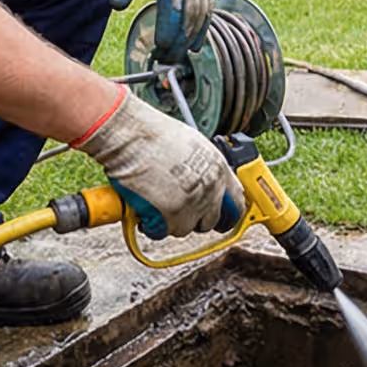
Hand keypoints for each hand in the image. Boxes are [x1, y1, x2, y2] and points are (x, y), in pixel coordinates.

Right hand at [72, 88, 244, 237]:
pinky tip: (145, 211)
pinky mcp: (166, 215)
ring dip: (171, 222)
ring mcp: (188, 204)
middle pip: (210, 221)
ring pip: (185, 229)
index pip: (236, 203)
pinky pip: (161, 232)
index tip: (222, 218)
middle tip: (179, 210)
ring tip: (157, 204)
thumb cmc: (154, 134)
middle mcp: (207, 189)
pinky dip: (152, 226)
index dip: (228, 213)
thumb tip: (206, 183)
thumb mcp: (194, 145)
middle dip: (195, 219)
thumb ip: (205, 168)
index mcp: (218, 169)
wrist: (130, 135)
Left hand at [108, 0, 212, 53]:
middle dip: (181, 37)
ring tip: (177, 56)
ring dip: (192, 36)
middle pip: (191, 9)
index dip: (170, 25)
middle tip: (166, 59)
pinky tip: (195, 44)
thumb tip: (117, 6)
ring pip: (203, 9)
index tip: (160, 45)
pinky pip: (208, 4)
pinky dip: (203, 26)